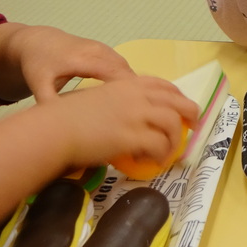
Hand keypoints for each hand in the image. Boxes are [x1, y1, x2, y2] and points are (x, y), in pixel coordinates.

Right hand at [41, 76, 199, 169]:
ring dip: (175, 140)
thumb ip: (116, 102)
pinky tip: (151, 162)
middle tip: (194, 128)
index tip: (182, 108)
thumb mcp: (97, 99)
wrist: (53, 129)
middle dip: (191, 114)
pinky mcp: (131, 137)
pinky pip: (158, 146)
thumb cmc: (66, 117)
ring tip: (168, 153)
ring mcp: (135, 115)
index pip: (165, 86)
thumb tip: (126, 117)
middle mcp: (136, 96)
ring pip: (173, 124)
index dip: (178, 97)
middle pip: (178, 102)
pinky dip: (159, 155)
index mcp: (128, 84)